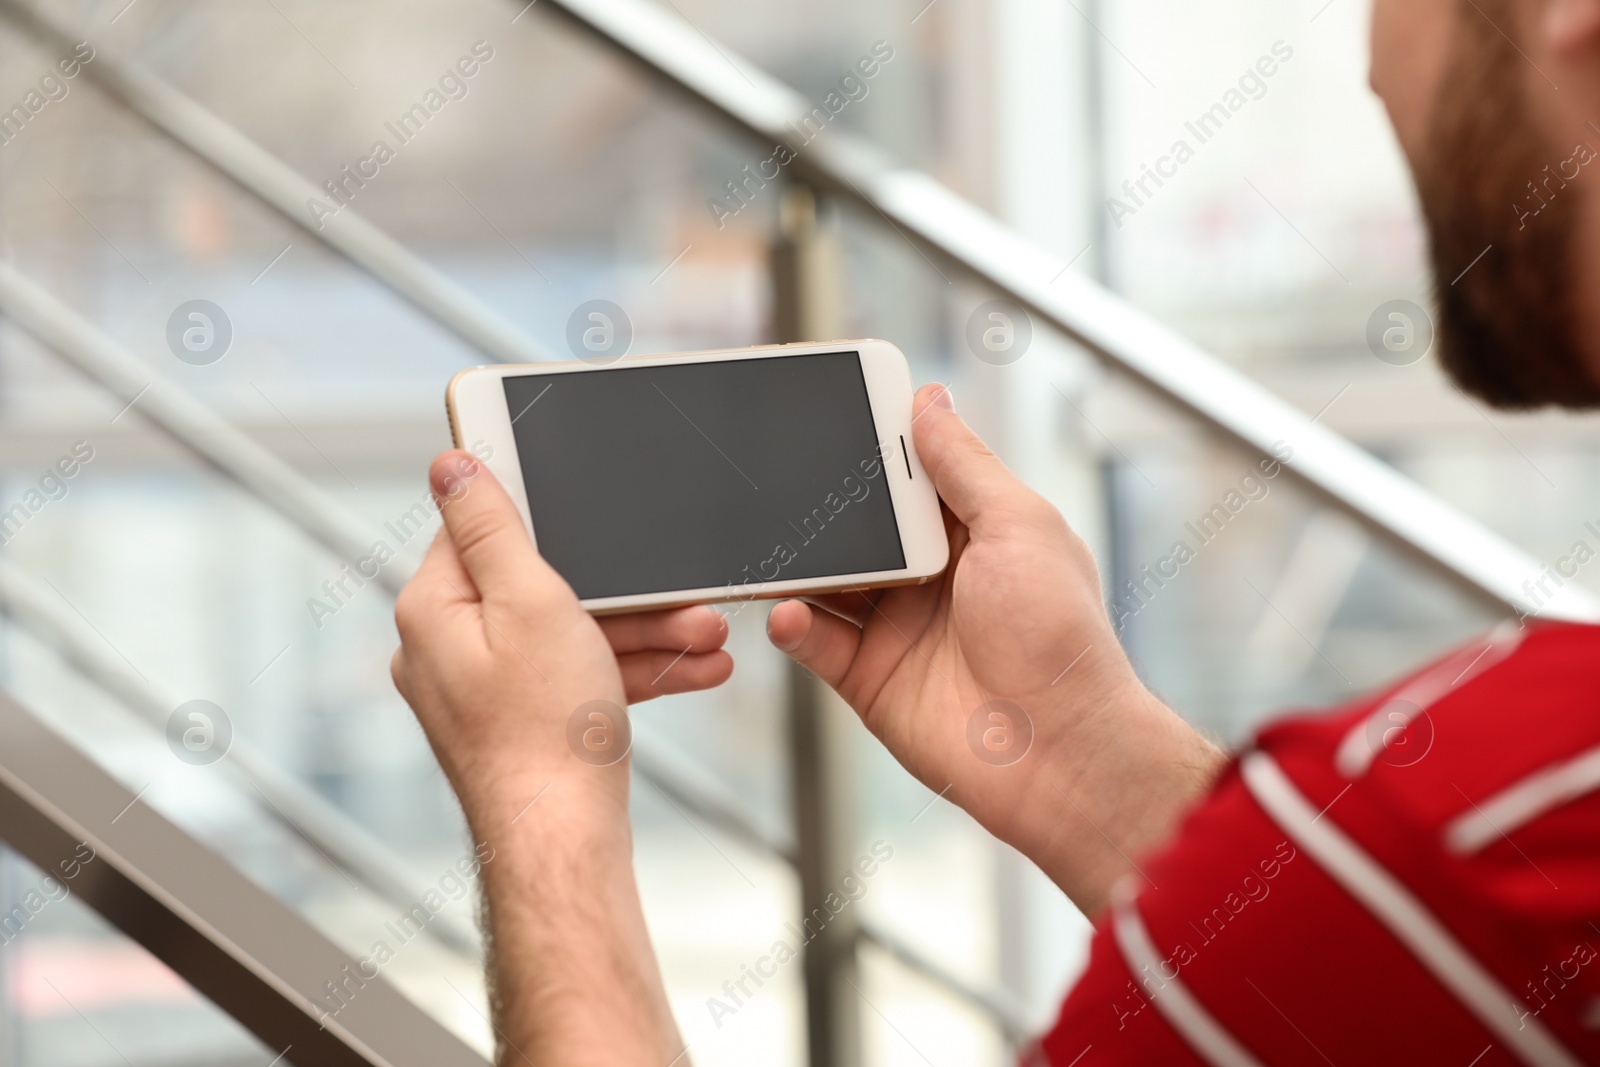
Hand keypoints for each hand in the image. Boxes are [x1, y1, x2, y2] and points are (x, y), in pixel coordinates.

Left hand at [389, 450, 699, 1063]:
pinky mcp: (524, 722)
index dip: (543, 510)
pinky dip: (632, 672)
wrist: (564, 845)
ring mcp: (486, 690)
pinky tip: (694, 669)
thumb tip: (451, 462)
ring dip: (647, 633)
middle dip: (628, 590)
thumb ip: (492, 526)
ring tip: (709, 639)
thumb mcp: (530, 600)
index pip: (480, 528)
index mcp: (435, 609)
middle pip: (543, 584)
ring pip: (573, 634)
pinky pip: (581, 677)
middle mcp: (450, 648)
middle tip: (685, 590)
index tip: (585, 491)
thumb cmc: (546, 732)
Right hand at [766, 384, 1222, 913]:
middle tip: (779, 475)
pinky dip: (793, 626)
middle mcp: (932, 577)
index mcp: (975, 532)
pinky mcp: (870, 679)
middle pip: (861, 525)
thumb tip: (928, 401)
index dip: (879, 443)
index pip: (914, 474)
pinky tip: (785, 612)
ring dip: (797, 562)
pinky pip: (816, 643)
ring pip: (828, 580)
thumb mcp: (1018, 526)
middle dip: (824, 503)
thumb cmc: (1059, 638)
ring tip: (764, 540)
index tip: (836, 405)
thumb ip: (964, 465)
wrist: (1057, 753)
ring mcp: (897, 628)